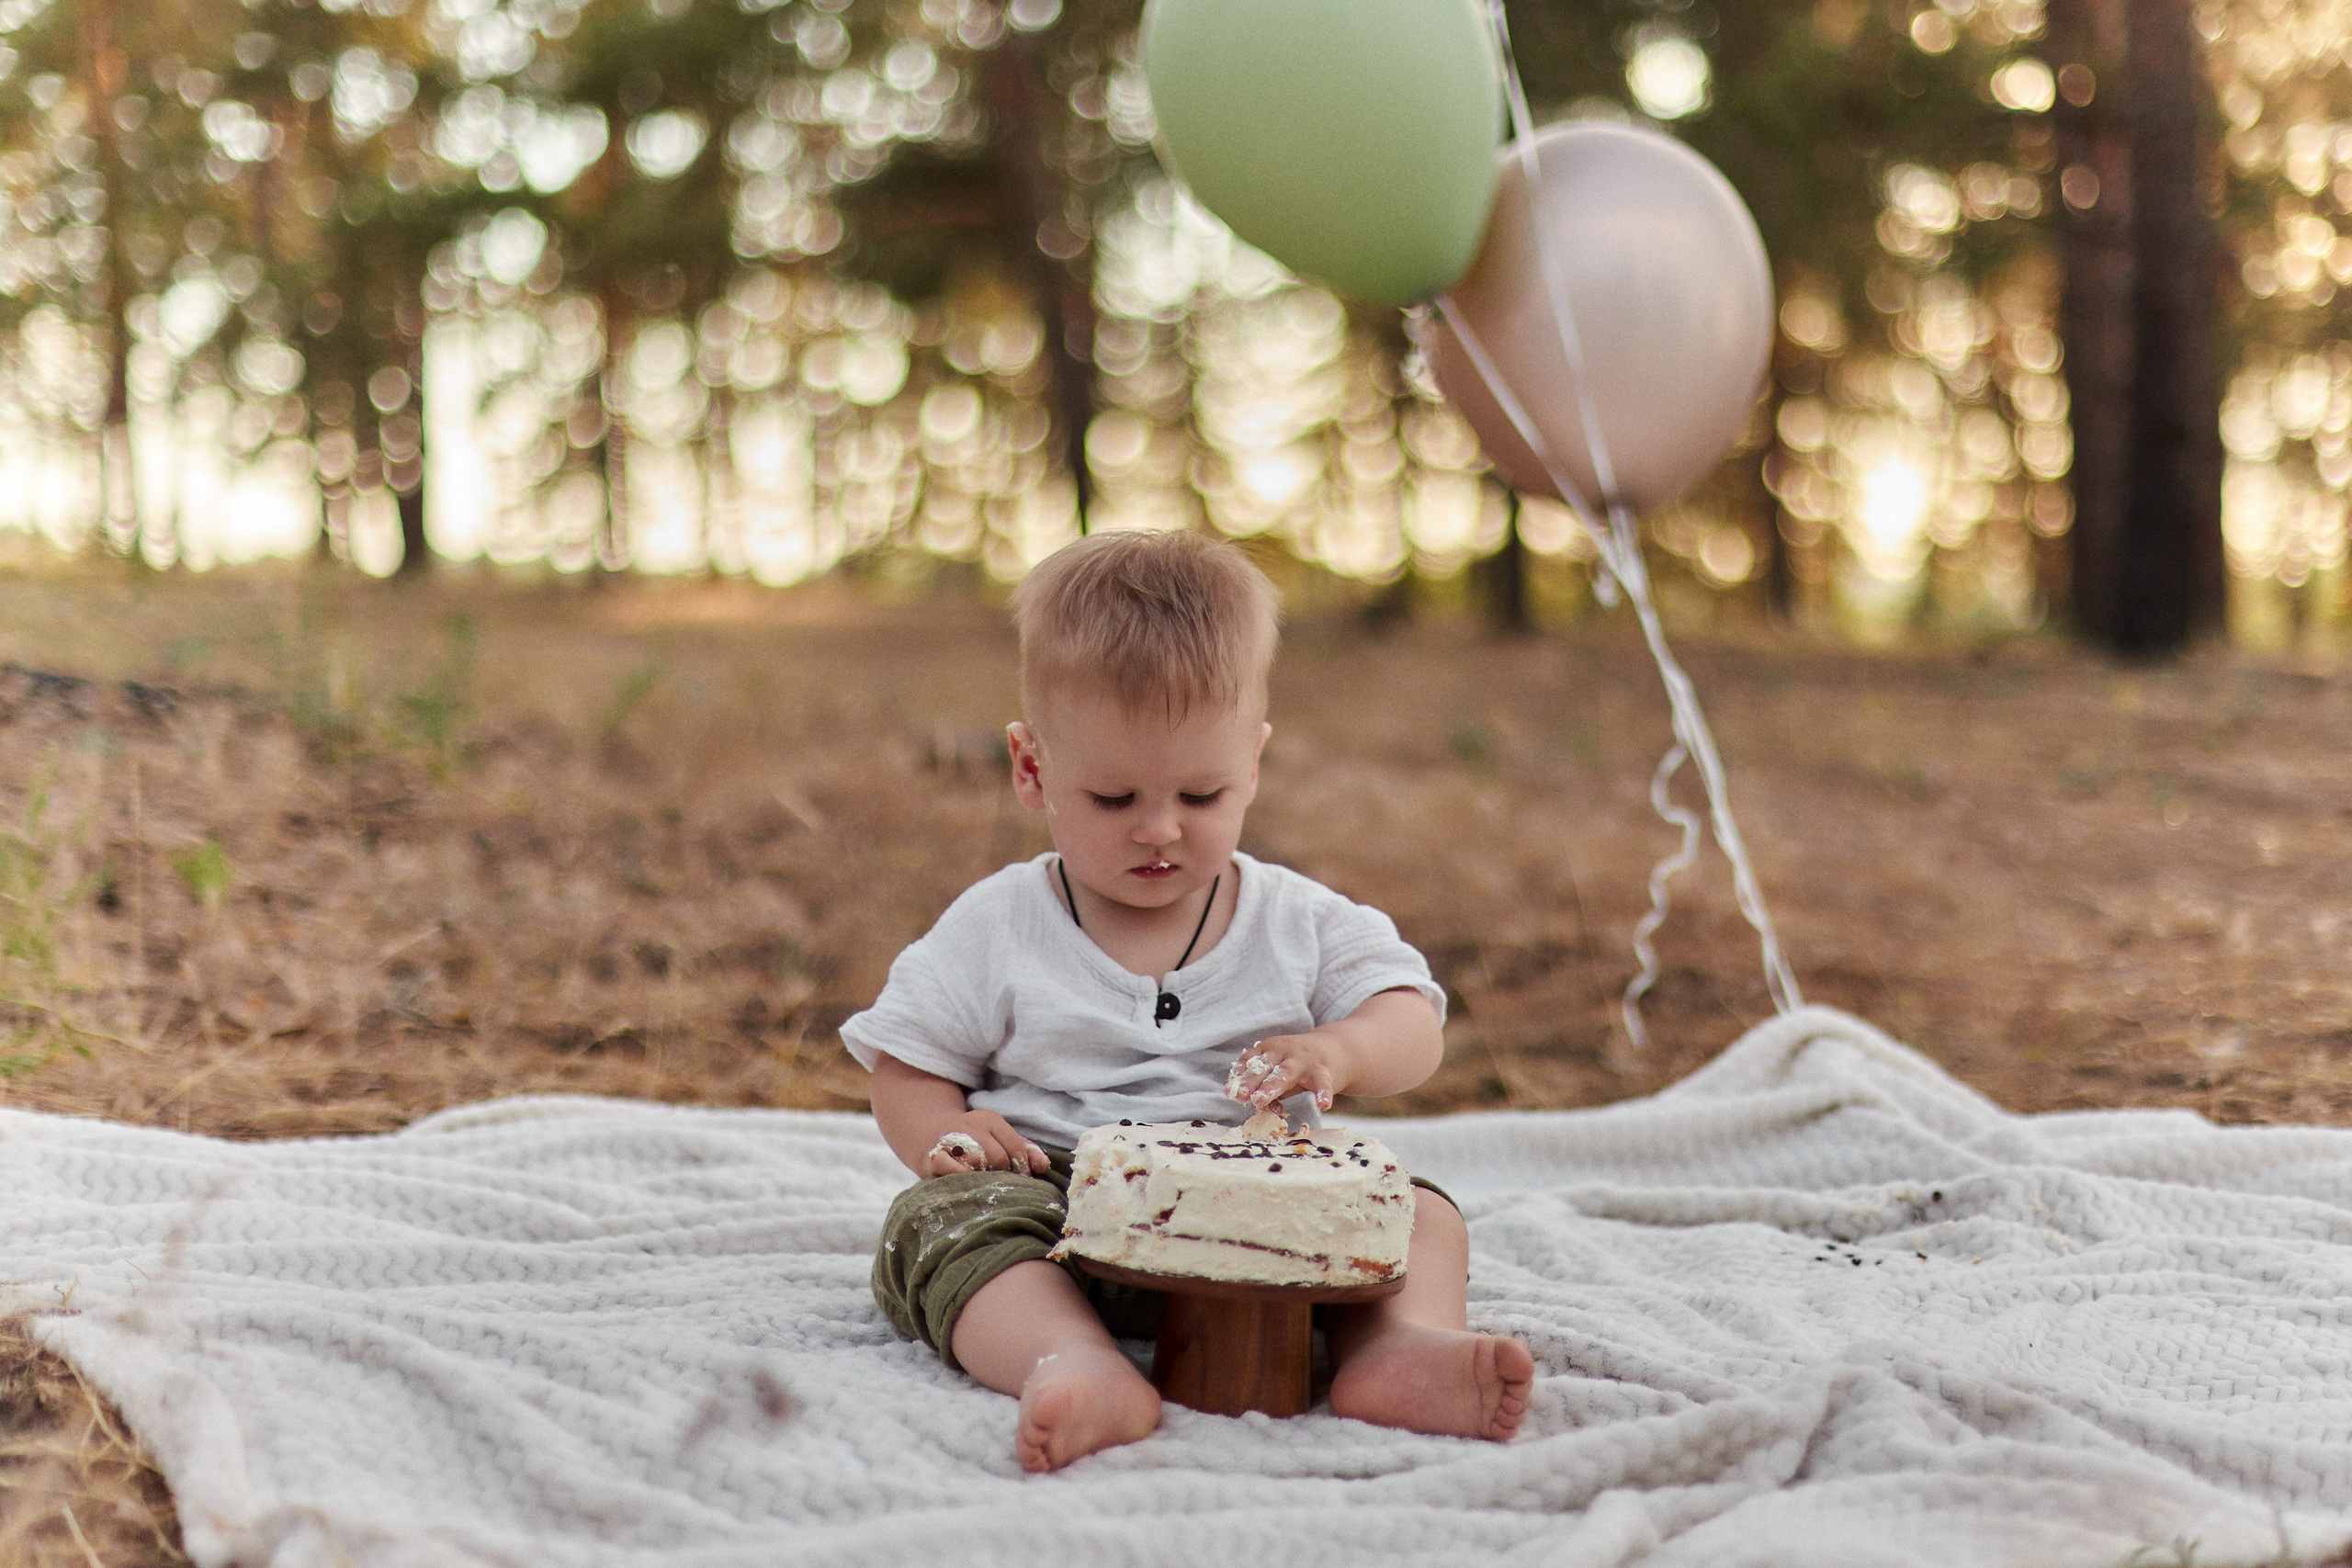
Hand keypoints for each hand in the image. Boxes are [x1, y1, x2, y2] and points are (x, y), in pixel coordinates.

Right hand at [924, 1111, 1050, 1177]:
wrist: (927, 1133)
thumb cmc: (973, 1142)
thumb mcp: (998, 1138)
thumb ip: (1023, 1150)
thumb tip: (1043, 1166)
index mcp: (991, 1120)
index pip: (1016, 1148)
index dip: (1022, 1169)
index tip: (1020, 1181)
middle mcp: (972, 1126)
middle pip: (998, 1158)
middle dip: (1003, 1176)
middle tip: (1001, 1186)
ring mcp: (951, 1140)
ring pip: (977, 1163)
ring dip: (984, 1179)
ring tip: (985, 1186)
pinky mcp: (934, 1156)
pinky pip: (953, 1170)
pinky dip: (963, 1179)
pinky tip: (967, 1185)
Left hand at [1225, 1033, 1342, 1112]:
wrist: (1336, 1049)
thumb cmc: (1299, 1064)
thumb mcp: (1279, 1071)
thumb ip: (1266, 1086)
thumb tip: (1252, 1104)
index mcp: (1269, 1049)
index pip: (1251, 1061)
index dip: (1239, 1076)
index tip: (1229, 1091)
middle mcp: (1285, 1051)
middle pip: (1266, 1067)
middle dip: (1251, 1081)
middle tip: (1241, 1096)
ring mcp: (1305, 1060)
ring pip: (1286, 1073)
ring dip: (1272, 1086)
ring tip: (1260, 1100)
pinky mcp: (1324, 1071)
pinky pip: (1322, 1084)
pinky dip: (1323, 1094)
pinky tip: (1323, 1105)